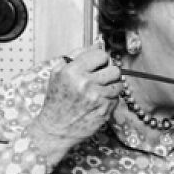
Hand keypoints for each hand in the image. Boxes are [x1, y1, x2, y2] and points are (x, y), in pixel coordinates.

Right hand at [31, 45, 121, 161]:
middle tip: (100, 78)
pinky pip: (116, 98)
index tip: (98, 65)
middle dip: (108, 72)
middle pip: (114, 69)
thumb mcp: (58, 74)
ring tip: (99, 91)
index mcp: (73, 71)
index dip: (100, 59)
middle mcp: (86, 84)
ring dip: (111, 86)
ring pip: (118, 84)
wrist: (55, 129)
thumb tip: (97, 44)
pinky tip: (98, 102)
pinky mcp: (104, 111)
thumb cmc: (56, 103)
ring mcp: (97, 98)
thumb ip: (77, 56)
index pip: (101, 55)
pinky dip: (110, 99)